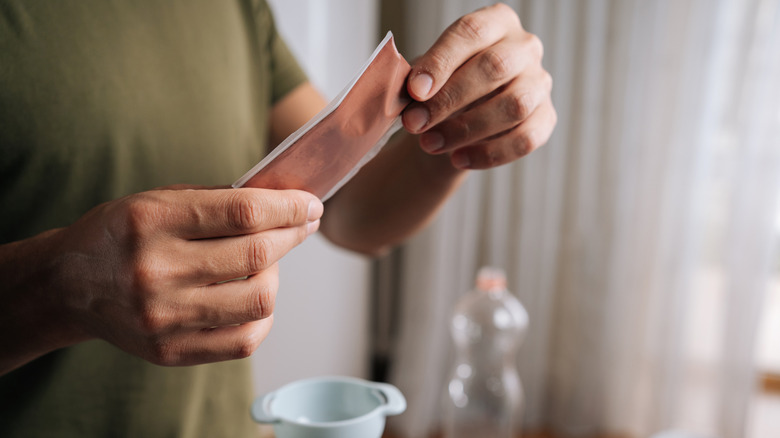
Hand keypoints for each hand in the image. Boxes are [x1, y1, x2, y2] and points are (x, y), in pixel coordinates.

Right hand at [47, 186, 320, 366]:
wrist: (68, 285)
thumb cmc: (121, 234)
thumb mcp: (158, 200)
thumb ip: (217, 201)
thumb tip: (283, 203)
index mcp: (151, 221)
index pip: (243, 212)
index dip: (288, 207)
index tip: (310, 203)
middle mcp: (155, 270)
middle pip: (256, 255)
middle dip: (293, 234)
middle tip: (304, 223)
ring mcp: (163, 316)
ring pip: (258, 300)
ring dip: (277, 275)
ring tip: (269, 261)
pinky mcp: (170, 350)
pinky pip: (244, 340)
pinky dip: (263, 316)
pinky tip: (255, 296)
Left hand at [401, 3, 555, 168]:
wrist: (458, 120)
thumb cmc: (442, 88)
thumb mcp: (426, 77)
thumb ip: (421, 80)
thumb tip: (413, 93)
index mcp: (496, 22)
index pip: (471, 32)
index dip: (441, 62)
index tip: (415, 91)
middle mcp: (524, 47)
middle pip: (495, 67)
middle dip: (450, 99)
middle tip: (415, 122)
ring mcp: (540, 83)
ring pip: (514, 105)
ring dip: (466, 129)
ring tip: (431, 144)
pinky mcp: (546, 118)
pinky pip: (525, 139)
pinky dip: (489, 153)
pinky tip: (458, 159)